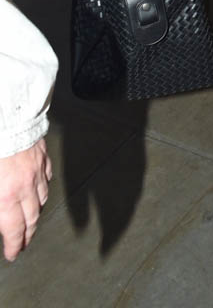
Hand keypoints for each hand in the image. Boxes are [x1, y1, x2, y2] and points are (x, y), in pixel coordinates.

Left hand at [0, 140, 51, 261]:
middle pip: (32, 219)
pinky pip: (46, 178)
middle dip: (27, 235)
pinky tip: (39, 190)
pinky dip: (43, 188)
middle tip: (23, 243)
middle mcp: (25, 188)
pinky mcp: (42, 156)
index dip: (14, 245)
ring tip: (31, 220)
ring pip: (42, 199)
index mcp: (6, 198)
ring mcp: (36, 171)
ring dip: (36, 213)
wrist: (8, 118)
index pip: (13, 230)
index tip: (13, 254)